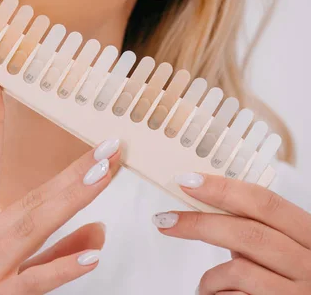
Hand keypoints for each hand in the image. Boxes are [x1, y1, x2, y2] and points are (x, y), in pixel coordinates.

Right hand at [0, 72, 120, 294]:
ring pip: (32, 228)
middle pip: (28, 199)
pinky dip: (62, 265)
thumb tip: (99, 233)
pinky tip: (93, 253)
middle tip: (109, 146)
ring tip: (105, 173)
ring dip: (71, 198)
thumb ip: (53, 249)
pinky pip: (33, 281)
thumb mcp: (6, 262)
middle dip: (70, 172)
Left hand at [153, 173, 310, 294]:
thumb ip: (253, 228)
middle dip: (200, 224)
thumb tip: (205, 203)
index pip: (266, 202)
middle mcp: (310, 263)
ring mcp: (297, 291)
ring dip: (210, 277)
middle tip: (167, 220)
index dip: (224, 189)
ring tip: (207, 286)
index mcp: (309, 234)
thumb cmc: (286, 280)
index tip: (188, 181)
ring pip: (238, 270)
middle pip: (248, 233)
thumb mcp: (278, 248)